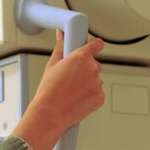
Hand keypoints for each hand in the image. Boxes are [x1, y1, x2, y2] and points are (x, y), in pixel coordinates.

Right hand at [12, 31, 105, 149]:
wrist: (50, 114)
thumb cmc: (48, 91)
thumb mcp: (52, 65)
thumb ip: (61, 47)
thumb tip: (62, 35)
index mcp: (80, 57)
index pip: (97, 44)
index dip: (94, 45)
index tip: (92, 47)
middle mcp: (92, 68)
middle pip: (93, 64)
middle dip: (84, 69)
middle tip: (70, 77)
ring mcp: (98, 84)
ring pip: (95, 79)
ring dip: (87, 83)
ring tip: (70, 91)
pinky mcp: (100, 97)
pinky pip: (97, 92)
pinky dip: (89, 95)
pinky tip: (76, 98)